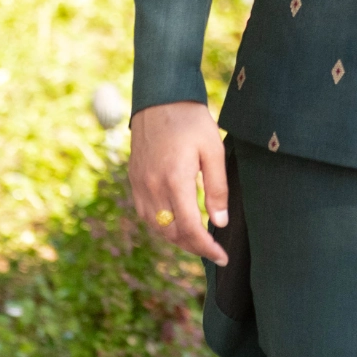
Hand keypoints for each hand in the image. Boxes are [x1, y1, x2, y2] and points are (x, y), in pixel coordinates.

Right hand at [129, 100, 230, 263]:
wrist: (160, 99)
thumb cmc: (191, 122)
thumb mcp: (214, 150)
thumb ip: (217, 188)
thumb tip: (220, 222)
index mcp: (175, 180)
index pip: (190, 228)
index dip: (206, 247)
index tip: (222, 257)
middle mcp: (153, 186)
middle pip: (171, 233)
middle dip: (193, 247)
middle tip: (213, 251)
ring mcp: (140, 184)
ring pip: (156, 227)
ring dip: (176, 239)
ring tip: (197, 241)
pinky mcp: (134, 179)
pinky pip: (146, 214)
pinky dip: (161, 225)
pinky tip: (176, 223)